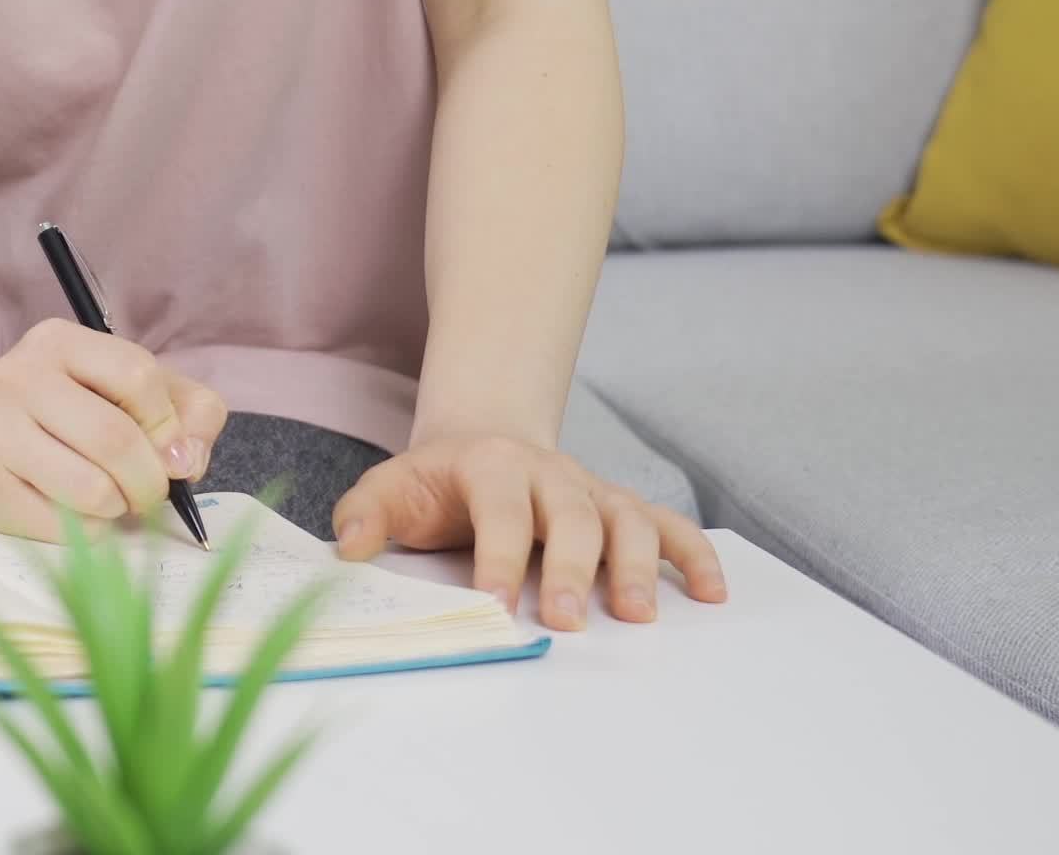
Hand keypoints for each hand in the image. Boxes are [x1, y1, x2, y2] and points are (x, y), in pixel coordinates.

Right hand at [0, 319, 226, 542]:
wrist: (3, 436)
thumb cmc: (86, 410)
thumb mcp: (146, 391)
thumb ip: (192, 413)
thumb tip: (184, 461)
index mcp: (58, 341)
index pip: (136, 375)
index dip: (167, 423)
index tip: (169, 449)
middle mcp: (14, 378)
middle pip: (112, 437)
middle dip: (150, 478)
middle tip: (151, 491)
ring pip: (89, 489)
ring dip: (120, 506)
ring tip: (114, 498)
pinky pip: (63, 527)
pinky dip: (89, 530)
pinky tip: (81, 512)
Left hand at [332, 433, 729, 628]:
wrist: (484, 441)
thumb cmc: (437, 483)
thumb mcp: (391, 488)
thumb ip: (365, 516)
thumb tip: (347, 550)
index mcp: (490, 466)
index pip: (499, 510)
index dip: (498, 556)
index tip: (495, 604)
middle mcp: (551, 473)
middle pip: (572, 515)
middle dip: (573, 567)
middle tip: (569, 619)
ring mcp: (592, 489)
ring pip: (628, 518)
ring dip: (640, 564)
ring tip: (639, 614)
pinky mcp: (622, 507)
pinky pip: (669, 525)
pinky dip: (695, 554)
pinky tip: (711, 593)